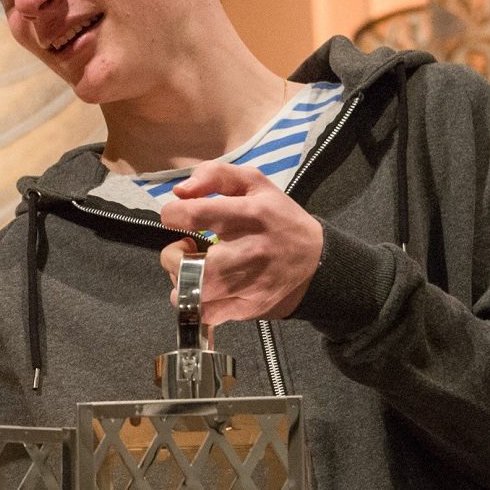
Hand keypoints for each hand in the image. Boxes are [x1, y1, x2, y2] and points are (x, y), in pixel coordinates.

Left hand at [156, 161, 323, 322]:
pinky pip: (204, 314)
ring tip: (192, 270)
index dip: (173, 214)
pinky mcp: (246, 308)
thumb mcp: (255, 184)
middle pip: (188, 264)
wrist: (316, 264)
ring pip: (191, 292)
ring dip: (180, 280)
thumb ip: (215, 175)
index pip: (195, 214)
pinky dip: (192, 303)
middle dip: (173, 256)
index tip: (176, 217)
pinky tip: (202, 289)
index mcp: (251, 214)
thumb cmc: (279, 220)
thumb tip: (179, 192)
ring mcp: (248, 284)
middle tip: (184, 249)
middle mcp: (250, 251)